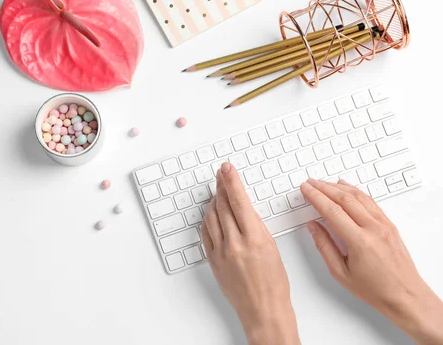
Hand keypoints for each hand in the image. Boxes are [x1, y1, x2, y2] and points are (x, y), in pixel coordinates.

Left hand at [201, 162, 299, 344]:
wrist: (263, 309)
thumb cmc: (274, 283)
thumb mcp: (271, 247)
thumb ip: (255, 226)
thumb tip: (243, 209)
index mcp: (254, 239)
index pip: (239, 201)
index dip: (231, 181)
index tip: (227, 168)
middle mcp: (235, 244)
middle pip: (222, 206)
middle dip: (221, 186)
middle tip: (220, 173)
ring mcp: (221, 252)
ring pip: (211, 217)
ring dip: (213, 201)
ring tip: (216, 191)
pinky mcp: (213, 260)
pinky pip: (205, 234)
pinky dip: (207, 220)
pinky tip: (210, 214)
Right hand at [301, 178, 442, 344]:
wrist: (405, 296)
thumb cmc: (376, 289)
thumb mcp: (341, 272)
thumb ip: (324, 246)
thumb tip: (313, 227)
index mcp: (359, 242)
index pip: (332, 211)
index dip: (315, 197)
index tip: (305, 189)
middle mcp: (373, 229)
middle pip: (344, 199)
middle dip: (324, 188)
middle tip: (310, 183)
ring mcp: (384, 225)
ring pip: (358, 196)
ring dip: (338, 187)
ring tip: (324, 183)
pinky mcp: (389, 225)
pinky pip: (370, 201)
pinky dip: (356, 191)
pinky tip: (347, 188)